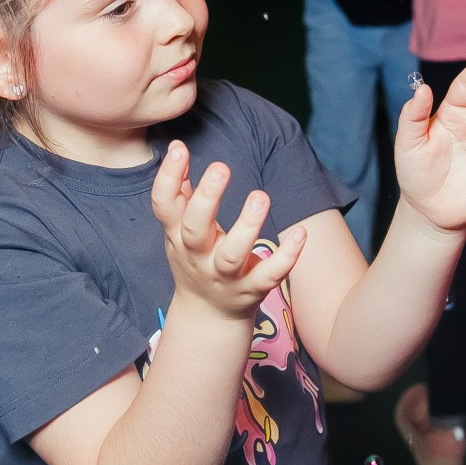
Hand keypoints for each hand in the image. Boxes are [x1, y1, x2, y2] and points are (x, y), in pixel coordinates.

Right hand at [149, 142, 303, 321]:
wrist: (208, 316)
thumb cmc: (195, 259)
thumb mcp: (178, 230)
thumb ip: (179, 192)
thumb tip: (177, 148)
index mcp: (178, 236)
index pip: (164, 206)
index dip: (167, 177)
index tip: (179, 148)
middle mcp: (197, 256)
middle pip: (195, 229)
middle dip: (206, 199)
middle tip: (220, 168)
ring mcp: (224, 276)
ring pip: (232, 254)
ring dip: (247, 226)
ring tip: (260, 196)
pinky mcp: (252, 290)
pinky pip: (270, 275)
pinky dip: (286, 257)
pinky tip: (301, 234)